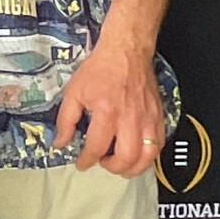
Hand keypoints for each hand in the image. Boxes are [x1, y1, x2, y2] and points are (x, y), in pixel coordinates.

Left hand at [53, 40, 164, 176]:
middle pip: (126, 157)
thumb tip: (60, 142)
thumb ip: (66, 120)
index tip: (82, 164)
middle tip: (103, 162)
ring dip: (133, 168)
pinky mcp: (159, 116)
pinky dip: (148, 156)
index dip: (87, 160)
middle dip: (112, 168)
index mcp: (106, 111)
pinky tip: (136, 153)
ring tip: (120, 164)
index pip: (97, 146)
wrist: (126, 50)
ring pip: (147, 157)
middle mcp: (129, 118)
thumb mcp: (74, 91)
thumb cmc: (100, 68)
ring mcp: (147, 118)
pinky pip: (158, 145)